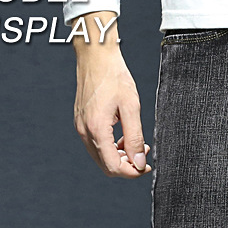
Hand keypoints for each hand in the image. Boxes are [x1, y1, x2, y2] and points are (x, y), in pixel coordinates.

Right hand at [71, 14, 150, 178]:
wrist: (96, 56)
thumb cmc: (114, 76)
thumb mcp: (131, 107)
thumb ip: (135, 138)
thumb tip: (139, 163)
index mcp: (97, 129)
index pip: (113, 166)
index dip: (132, 172)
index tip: (146, 167)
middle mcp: (84, 131)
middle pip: (105, 165)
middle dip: (127, 165)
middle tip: (144, 155)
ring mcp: (80, 127)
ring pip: (101, 156)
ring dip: (119, 156)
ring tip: (137, 143)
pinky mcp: (81, 121)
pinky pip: (96, 144)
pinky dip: (111, 146)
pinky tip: (124, 136)